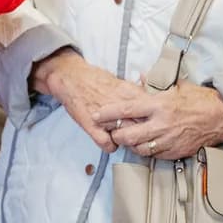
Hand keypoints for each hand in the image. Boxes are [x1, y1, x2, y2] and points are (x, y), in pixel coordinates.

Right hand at [31, 49, 146, 153]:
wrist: (70, 77)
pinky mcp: (91, 126)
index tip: (152, 124)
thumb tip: (152, 100)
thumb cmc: (94, 79)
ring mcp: (105, 117)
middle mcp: (119, 105)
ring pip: (126, 137)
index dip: (152, 120)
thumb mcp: (121, 81)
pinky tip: (108, 141)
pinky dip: (109, 146)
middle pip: (141, 126)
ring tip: (124, 140)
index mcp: (129, 93)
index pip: (151, 112)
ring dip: (127, 141)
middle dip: (142, 133)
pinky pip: (107, 144)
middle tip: (140, 136)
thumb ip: (137, 93)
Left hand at [95, 83, 222, 161]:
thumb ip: (154, 84)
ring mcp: (169, 140)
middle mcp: (162, 124)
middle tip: (112, 131)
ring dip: (130, 145)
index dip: (107, 114)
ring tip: (127, 138)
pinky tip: (145, 144)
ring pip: (139, 148)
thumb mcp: (176, 86)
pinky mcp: (176, 151)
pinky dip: (146, 151)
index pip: (126, 110)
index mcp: (159, 105)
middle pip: (128, 135)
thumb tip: (138, 77)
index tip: (96, 115)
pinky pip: (154, 155)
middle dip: (116, 134)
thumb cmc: (199, 99)